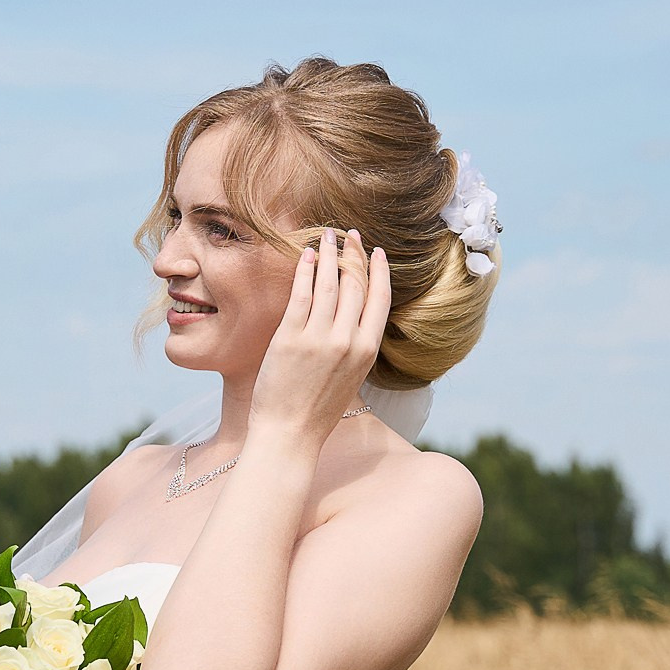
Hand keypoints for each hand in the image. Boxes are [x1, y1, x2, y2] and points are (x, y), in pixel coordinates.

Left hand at [251, 228, 389, 449]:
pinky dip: (305, 271)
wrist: (290, 434)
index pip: (379, 299)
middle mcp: (347, 341)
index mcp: (367, 351)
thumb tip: (353, 314)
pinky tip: (306, 256)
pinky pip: (300, 295)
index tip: (377, 252)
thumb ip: (355, 346)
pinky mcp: (290, 338)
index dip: (379, 271)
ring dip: (330, 255)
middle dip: (353, 255)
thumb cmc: (317, 410)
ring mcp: (319, 338)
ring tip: (327, 236)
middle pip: (355, 285)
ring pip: (329, 284)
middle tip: (350, 236)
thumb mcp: (351, 377)